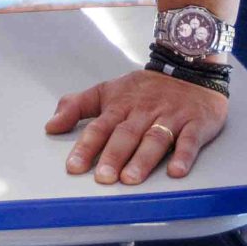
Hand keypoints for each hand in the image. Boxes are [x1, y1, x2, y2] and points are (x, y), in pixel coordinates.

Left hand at [48, 67, 228, 184]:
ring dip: (143, 159)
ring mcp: (171, 117)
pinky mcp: (196, 123)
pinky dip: (184, 155)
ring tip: (131, 179)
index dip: (86, 146)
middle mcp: (144, 111)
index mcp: (121, 104)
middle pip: (127, 134)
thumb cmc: (146, 88)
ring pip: (155, 138)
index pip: (100, 126)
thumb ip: (78, 106)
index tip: (74, 167)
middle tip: (103, 178)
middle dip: (114, 156)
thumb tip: (51, 126)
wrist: (190, 67)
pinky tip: (176, 171)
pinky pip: (190, 140)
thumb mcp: (108, 90)